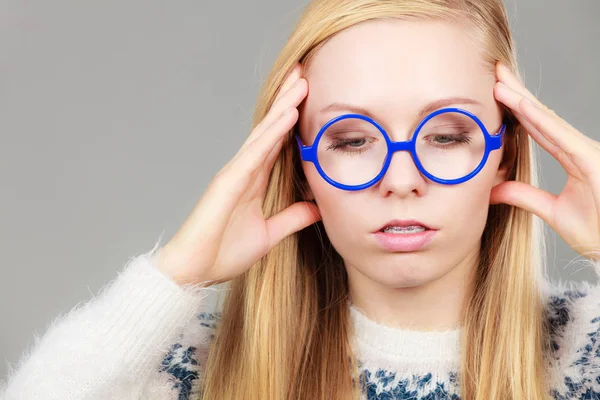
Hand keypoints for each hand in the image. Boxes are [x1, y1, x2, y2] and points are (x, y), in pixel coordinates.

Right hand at [156, 63, 320, 285]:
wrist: (195, 270)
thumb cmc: (223, 252)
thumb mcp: (270, 234)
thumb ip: (292, 218)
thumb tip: (316, 207)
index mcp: (254, 180)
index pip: (278, 143)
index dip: (293, 119)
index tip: (309, 98)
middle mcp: (245, 170)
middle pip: (272, 129)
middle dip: (288, 101)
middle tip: (305, 74)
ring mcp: (236, 172)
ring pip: (265, 132)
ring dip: (284, 105)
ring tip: (302, 81)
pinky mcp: (229, 181)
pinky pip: (256, 152)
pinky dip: (273, 131)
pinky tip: (288, 113)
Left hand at [491, 62, 599, 260]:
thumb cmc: (599, 232)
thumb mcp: (554, 212)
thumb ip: (525, 197)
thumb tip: (493, 189)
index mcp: (573, 158)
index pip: (539, 129)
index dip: (518, 109)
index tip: (496, 91)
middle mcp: (580, 150)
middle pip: (542, 117)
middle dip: (518, 94)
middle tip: (495, 71)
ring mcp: (588, 153)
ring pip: (549, 121)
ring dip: (522, 100)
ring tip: (499, 82)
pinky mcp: (591, 160)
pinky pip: (560, 136)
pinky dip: (539, 120)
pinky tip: (520, 105)